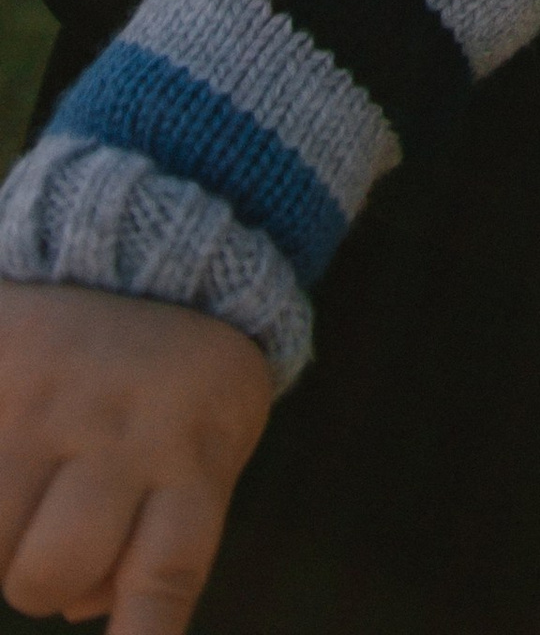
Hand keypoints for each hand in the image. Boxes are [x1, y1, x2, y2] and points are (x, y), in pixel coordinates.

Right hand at [0, 283, 268, 633]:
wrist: (158, 251)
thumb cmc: (185, 390)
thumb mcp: (208, 450)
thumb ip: (158, 540)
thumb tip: (85, 607)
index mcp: (194, 450)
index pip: (164, 574)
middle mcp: (123, 424)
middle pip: (52, 572)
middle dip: (46, 580)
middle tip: (58, 527)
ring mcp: (48, 397)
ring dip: (3, 542)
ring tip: (29, 494)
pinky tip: (17, 468)